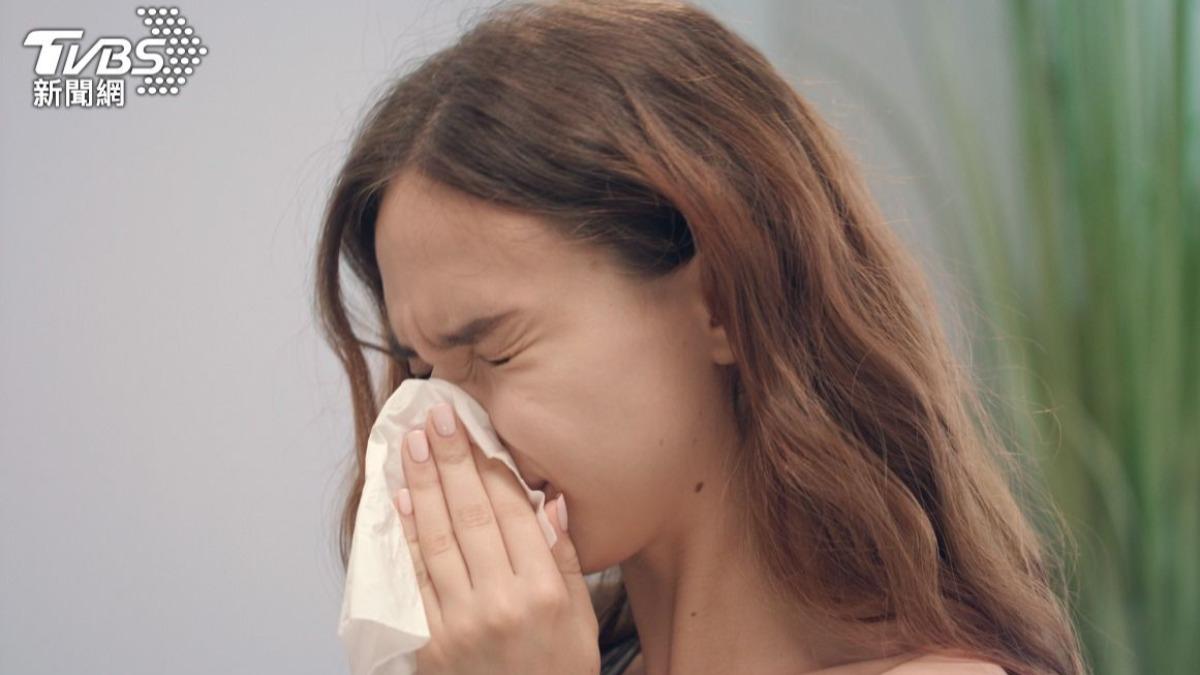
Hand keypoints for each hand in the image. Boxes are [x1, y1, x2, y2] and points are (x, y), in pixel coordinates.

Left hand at [391, 402, 599, 674]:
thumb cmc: (559, 674)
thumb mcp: (581, 620)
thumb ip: (563, 559)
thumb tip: (548, 502)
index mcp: (544, 592)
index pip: (511, 512)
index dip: (489, 465)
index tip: (472, 429)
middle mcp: (501, 603)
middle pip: (470, 515)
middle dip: (450, 460)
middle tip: (435, 418)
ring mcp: (461, 623)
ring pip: (437, 540)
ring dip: (421, 487)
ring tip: (411, 445)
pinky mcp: (431, 643)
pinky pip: (415, 578)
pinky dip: (407, 536)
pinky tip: (400, 501)